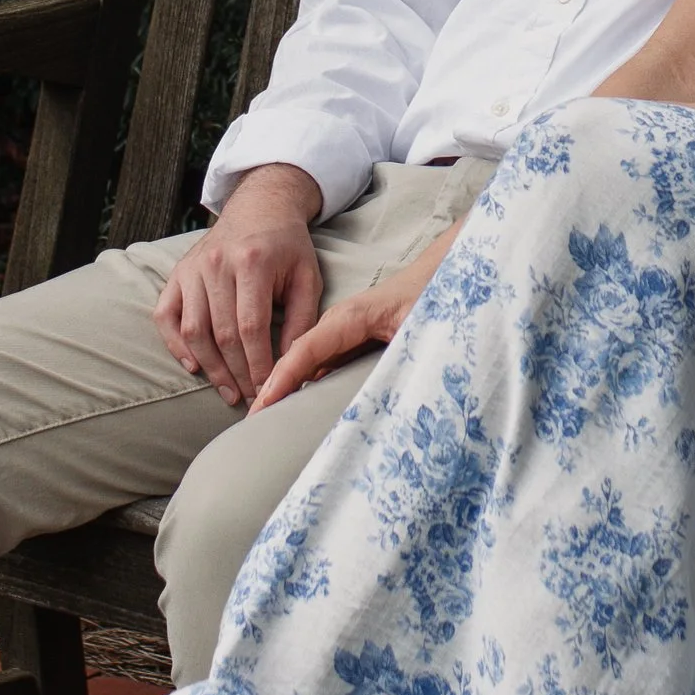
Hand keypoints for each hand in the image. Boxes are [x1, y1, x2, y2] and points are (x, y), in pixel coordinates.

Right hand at [154, 164, 323, 406]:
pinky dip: (175, 345)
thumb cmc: (287, 246)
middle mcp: (216, 264)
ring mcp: (192, 268)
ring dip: (210, 367)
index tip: (267, 390)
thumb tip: (292, 366)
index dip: (258, 364)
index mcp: (252, 262)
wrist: (260, 207)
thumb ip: (301, 320)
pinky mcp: (177, 273)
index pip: (251, 327)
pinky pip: (165, 316)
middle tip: (249, 398)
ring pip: (193, 330)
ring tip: (228, 390)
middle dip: (237, 373)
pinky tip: (194, 366)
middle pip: (221, 333)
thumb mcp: (307, 277)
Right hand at [249, 229, 455, 413]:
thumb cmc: (434, 293)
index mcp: (352, 316)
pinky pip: (314, 360)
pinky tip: (285, 402)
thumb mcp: (420, 327)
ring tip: (259, 419)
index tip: (263, 404)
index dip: (284, 378)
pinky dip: (297, 380)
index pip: (307, 349)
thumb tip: (385, 396)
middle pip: (297, 356)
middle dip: (271, 387)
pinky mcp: (345, 335)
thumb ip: (400, 358)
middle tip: (250, 426)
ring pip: (302, 359)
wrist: (444, 269)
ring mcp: (339, 327)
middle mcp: (338, 320)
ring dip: (279, 384)